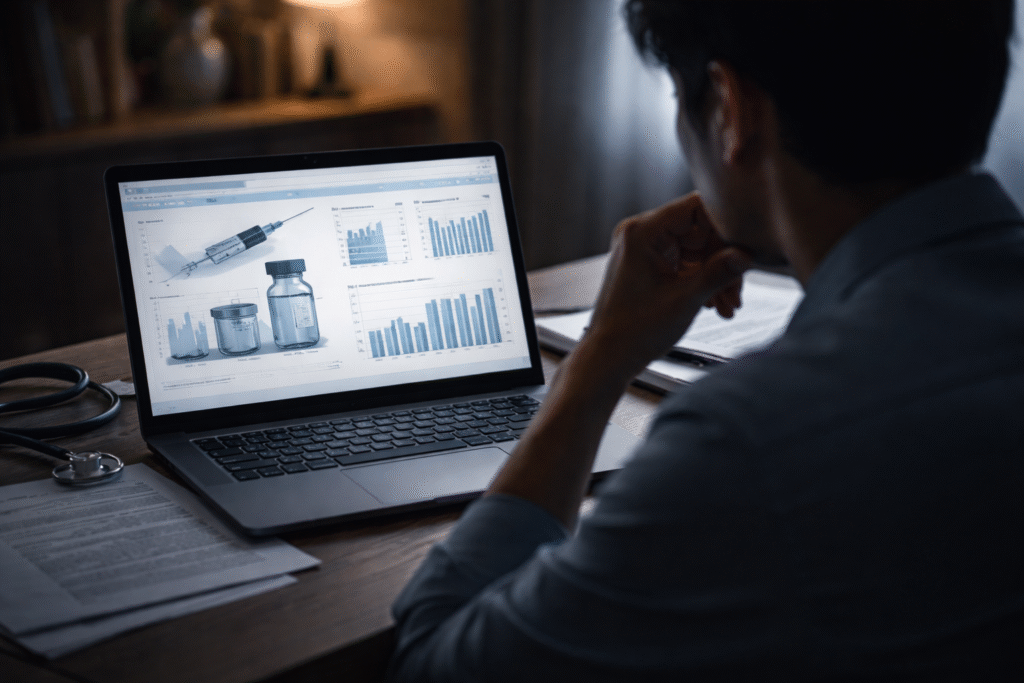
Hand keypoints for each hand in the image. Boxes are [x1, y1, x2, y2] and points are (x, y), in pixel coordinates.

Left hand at [583, 192, 751, 378]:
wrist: (609, 358)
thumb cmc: (633, 332)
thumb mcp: (685, 301)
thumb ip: (719, 273)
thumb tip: (747, 255)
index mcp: (642, 232)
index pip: (696, 206)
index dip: (725, 226)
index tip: (745, 247)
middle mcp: (640, 234)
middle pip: (699, 231)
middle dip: (723, 261)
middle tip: (736, 289)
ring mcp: (644, 250)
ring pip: (696, 250)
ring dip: (715, 275)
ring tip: (728, 304)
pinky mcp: (648, 265)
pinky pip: (685, 263)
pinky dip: (701, 281)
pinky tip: (715, 304)